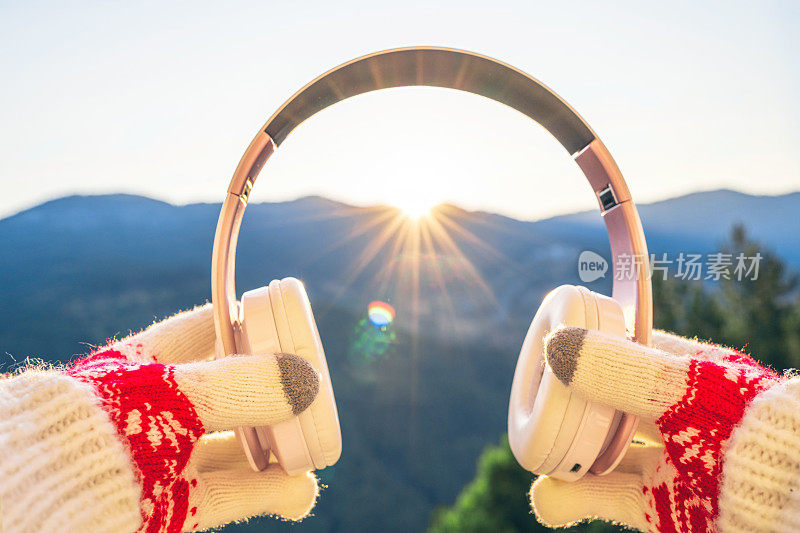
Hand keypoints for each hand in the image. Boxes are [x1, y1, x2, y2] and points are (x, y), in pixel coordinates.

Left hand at [0, 304, 320, 532]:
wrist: (36, 499)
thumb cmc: (92, 426)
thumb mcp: (168, 394)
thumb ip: (238, 386)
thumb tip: (305, 379)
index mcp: (143, 364)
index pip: (207, 329)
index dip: (249, 325)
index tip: (290, 328)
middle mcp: (154, 409)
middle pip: (230, 393)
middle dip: (274, 396)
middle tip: (311, 398)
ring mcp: (160, 457)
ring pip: (232, 448)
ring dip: (276, 451)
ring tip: (314, 454)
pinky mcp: (165, 503)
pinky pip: (225, 493)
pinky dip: (265, 491)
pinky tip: (299, 491)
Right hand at [530, 327, 796, 531]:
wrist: (794, 499)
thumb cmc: (752, 428)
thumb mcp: (684, 391)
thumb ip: (619, 370)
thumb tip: (557, 347)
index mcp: (691, 374)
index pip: (629, 351)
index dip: (591, 349)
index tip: (554, 351)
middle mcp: (678, 417)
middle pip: (610, 405)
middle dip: (572, 409)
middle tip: (540, 410)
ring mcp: (672, 462)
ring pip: (606, 455)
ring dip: (568, 459)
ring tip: (537, 459)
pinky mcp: (667, 505)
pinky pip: (611, 498)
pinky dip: (576, 500)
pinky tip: (550, 501)